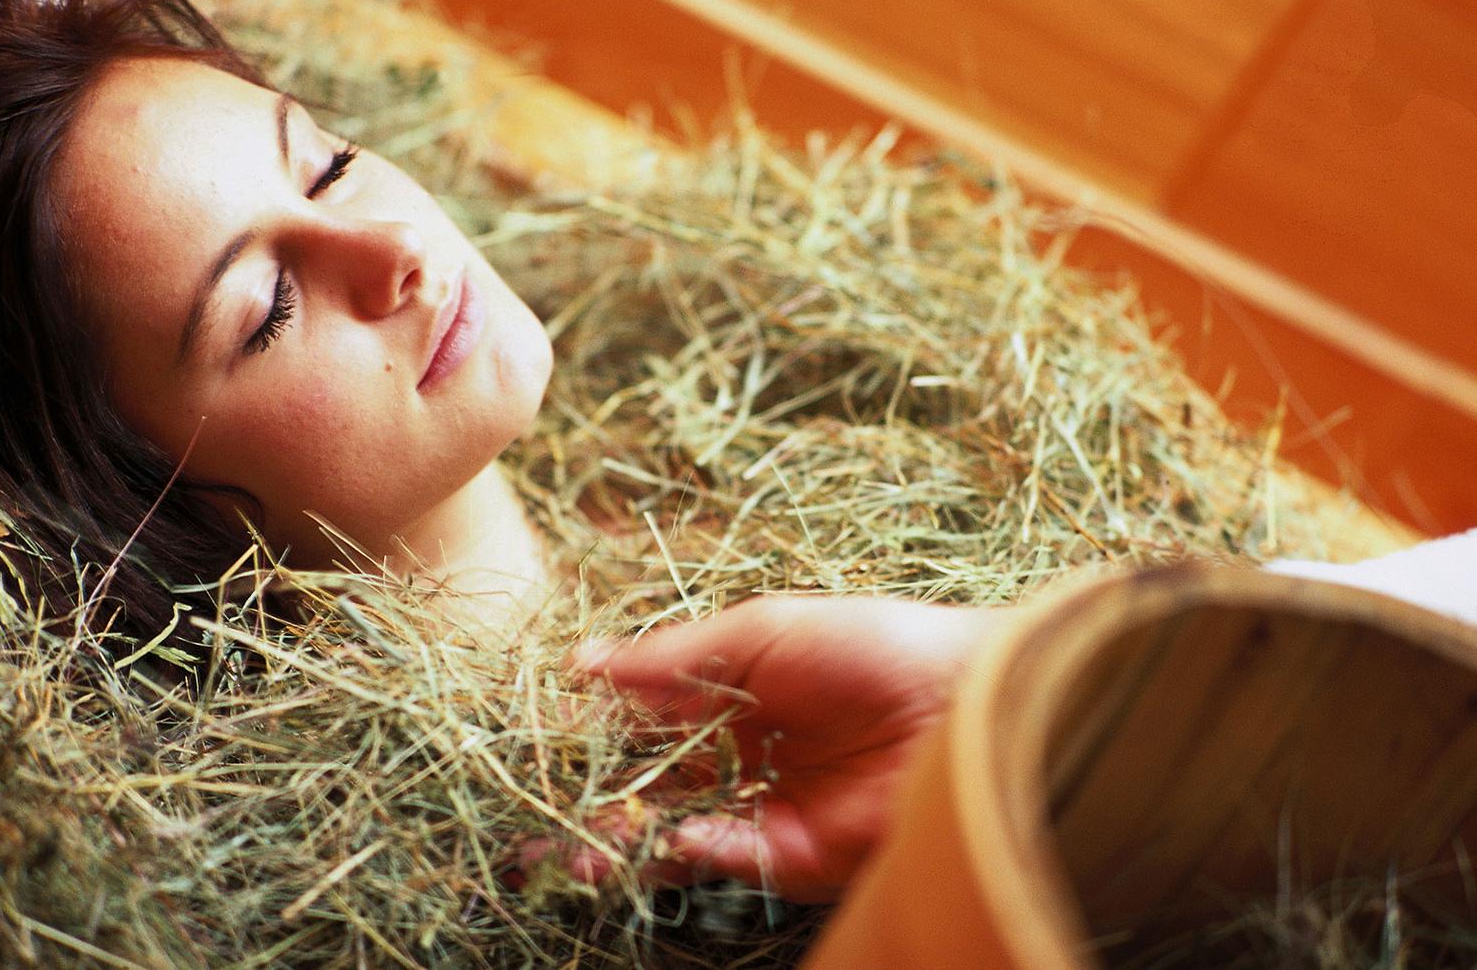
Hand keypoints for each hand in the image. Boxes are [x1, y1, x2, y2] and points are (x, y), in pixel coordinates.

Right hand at [573, 594, 1007, 901]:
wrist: (961, 703)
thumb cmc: (869, 645)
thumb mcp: (762, 630)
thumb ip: (672, 655)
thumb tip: (583, 662)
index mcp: (728, 692)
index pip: (640, 716)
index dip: (590, 731)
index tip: (538, 738)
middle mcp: (737, 753)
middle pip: (644, 783)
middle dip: (588, 801)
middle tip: (530, 820)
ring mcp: (762, 806)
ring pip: (670, 831)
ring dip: (618, 841)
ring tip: (566, 850)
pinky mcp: (792, 855)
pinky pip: (723, 859)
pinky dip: (686, 852)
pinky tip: (665, 838)